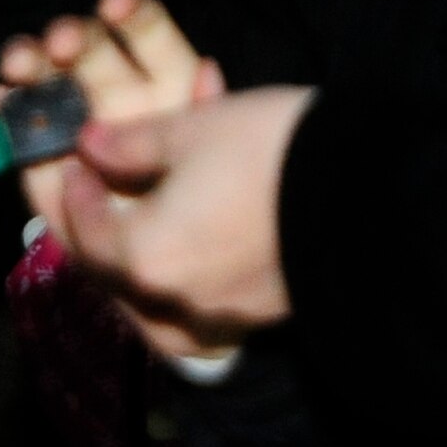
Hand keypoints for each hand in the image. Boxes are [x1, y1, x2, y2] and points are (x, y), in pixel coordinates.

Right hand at [0, 0, 223, 237]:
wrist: (199, 268)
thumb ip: (207, 113)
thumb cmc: (221, 196)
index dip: (130, 15)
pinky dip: (7, 116)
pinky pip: (26, 139)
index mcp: (167, 79)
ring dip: (31, 67)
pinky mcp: (49, 168)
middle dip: (72, 41)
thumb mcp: (213, 152)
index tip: (113, 6)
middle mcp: (123, 97)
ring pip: (52, 88)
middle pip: (91, 54)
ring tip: (15, 63)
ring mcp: (83, 132)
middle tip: (59, 43)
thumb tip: (207, 67)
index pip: (146, 31)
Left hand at [57, 85, 315, 359]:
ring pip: (158, 303)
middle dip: (102, 235)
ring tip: (145, 226)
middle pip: (117, 278)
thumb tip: (90, 145)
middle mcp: (178, 302)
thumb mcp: (194, 129)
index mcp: (148, 258)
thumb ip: (133, 143)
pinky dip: (184, 278)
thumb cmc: (270, 152)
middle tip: (102, 194)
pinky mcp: (261, 316)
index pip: (87, 235)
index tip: (77, 162)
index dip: (74, 195)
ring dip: (142, 265)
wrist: (371, 197)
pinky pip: (201, 309)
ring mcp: (223, 316)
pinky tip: (199, 241)